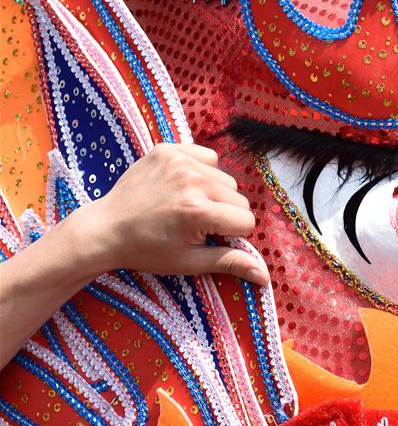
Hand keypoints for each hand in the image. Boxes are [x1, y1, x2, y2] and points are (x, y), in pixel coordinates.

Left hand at [72, 144, 269, 283]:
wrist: (105, 229)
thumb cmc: (147, 250)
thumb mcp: (189, 262)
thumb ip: (230, 262)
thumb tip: (265, 275)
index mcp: (197, 211)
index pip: (245, 220)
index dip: (232, 234)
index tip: (208, 238)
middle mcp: (191, 181)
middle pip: (238, 198)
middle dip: (225, 213)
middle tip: (195, 224)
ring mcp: (178, 161)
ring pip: (225, 178)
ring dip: (215, 193)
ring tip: (187, 205)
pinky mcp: (168, 149)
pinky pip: (207, 157)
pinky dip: (202, 171)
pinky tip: (182, 186)